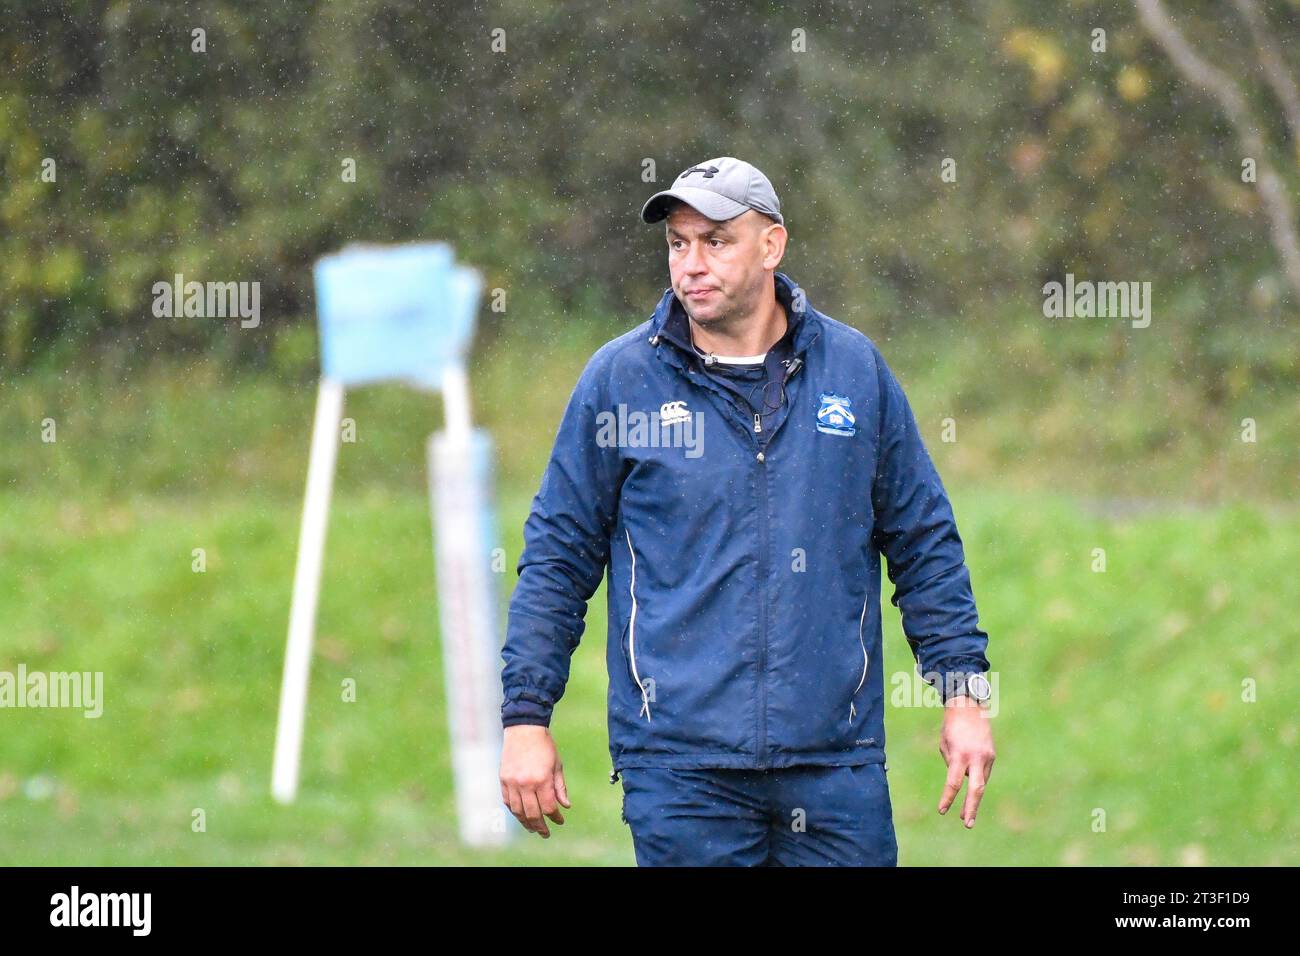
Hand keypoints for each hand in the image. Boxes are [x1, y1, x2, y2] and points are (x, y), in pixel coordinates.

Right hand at [500, 724, 570, 837]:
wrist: (524, 729)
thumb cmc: (544, 746)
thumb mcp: (557, 765)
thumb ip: (560, 787)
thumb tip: (566, 806)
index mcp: (542, 779)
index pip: (549, 807)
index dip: (555, 818)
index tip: (560, 821)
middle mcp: (526, 783)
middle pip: (533, 814)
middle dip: (540, 826)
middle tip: (545, 833)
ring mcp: (512, 782)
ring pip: (518, 811)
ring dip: (526, 823)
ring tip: (533, 829)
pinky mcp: (503, 780)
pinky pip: (508, 802)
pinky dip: (515, 811)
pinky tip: (521, 815)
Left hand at [937, 695, 994, 827]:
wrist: (968, 707)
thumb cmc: (951, 726)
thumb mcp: (944, 745)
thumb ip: (952, 765)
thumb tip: (960, 781)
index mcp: (960, 754)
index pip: (953, 782)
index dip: (948, 798)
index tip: (942, 811)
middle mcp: (976, 757)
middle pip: (976, 788)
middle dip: (971, 808)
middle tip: (966, 824)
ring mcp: (987, 756)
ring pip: (980, 782)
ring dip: (973, 797)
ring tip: (965, 815)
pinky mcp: (991, 755)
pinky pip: (983, 772)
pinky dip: (976, 780)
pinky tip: (970, 785)